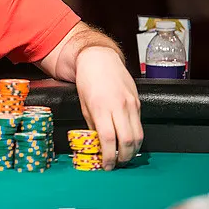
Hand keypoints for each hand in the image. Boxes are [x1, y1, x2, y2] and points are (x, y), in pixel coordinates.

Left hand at [75, 46, 142, 169]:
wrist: (99, 59)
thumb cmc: (88, 80)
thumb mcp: (83, 104)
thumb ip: (92, 125)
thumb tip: (98, 143)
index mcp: (102, 107)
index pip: (109, 139)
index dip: (109, 155)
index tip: (106, 164)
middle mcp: (119, 106)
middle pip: (128, 141)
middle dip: (124, 157)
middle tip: (117, 163)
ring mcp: (131, 104)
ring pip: (139, 135)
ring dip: (133, 150)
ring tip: (124, 155)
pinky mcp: (138, 102)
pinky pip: (139, 125)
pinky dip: (136, 137)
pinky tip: (129, 141)